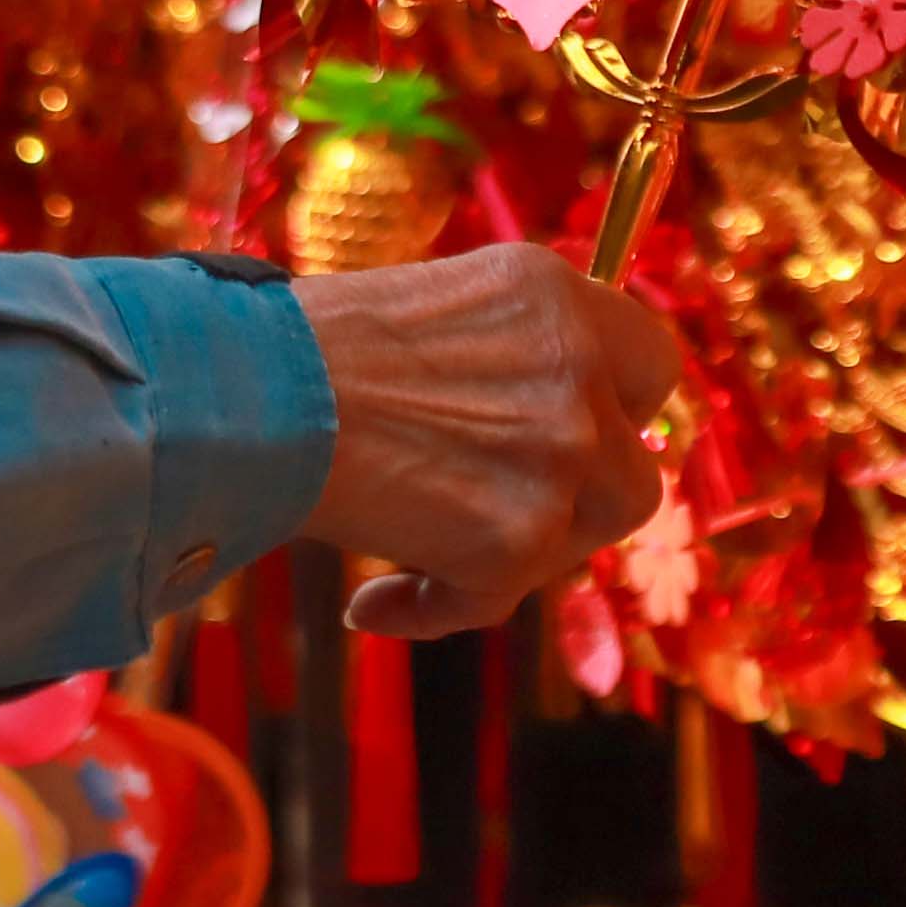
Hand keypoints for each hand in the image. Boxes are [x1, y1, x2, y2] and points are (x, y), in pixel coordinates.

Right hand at [294, 244, 680, 638]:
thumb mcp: (443, 310)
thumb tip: (540, 430)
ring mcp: (561, 455)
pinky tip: (371, 604)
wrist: (253, 395)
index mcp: (557, 296)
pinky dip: (436, 609)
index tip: (577, 440)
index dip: (619, 412)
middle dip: (579, 507)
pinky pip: (498, 600)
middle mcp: (579, 368)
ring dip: (517, 561)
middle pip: (633, 469)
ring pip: (581, 540)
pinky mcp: (521, 538)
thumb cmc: (308, 349)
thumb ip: (512, 357)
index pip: (652, 364)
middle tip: (508, 518)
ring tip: (425, 557)